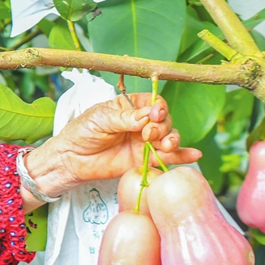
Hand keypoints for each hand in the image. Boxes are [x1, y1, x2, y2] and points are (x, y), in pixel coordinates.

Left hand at [24, 93, 201, 197]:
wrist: (70, 159)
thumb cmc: (81, 133)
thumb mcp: (100, 119)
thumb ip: (124, 118)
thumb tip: (147, 116)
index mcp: (131, 107)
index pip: (155, 103)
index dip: (159, 108)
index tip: (154, 115)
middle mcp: (141, 123)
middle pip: (165, 121)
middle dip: (162, 127)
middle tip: (148, 136)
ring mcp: (144, 143)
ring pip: (169, 139)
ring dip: (173, 141)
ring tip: (166, 146)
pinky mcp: (144, 160)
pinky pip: (167, 158)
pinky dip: (182, 156)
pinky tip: (194, 155)